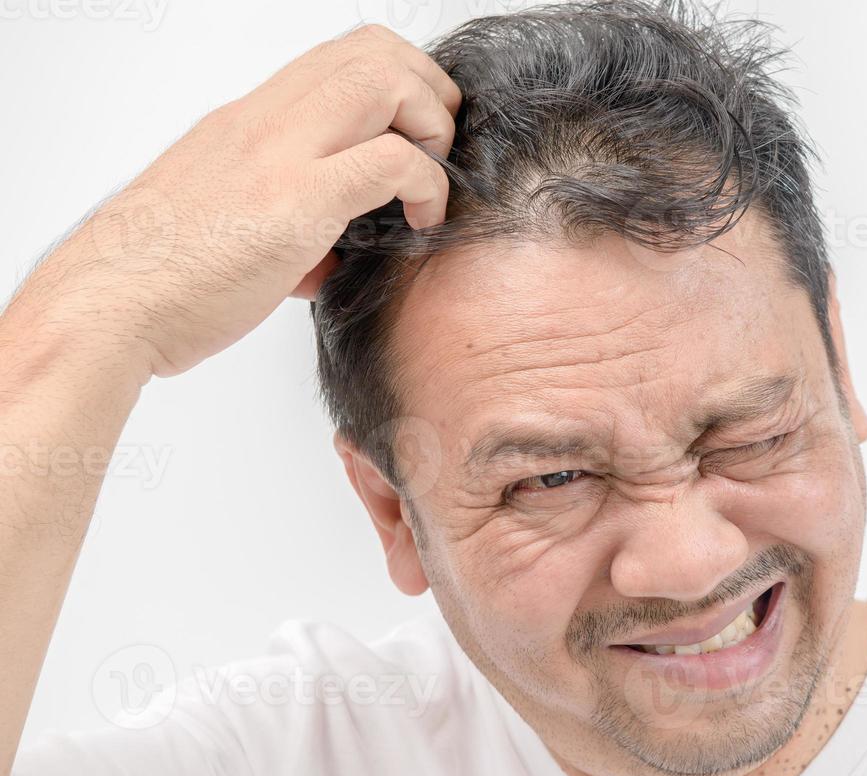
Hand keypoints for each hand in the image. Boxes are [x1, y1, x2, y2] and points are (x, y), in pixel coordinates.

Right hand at [17, 23, 458, 379]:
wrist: (105, 309)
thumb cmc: (159, 280)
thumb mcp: (231, 228)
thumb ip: (289, 224)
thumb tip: (331, 255)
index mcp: (248, 124)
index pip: (339, 59)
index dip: (398, 84)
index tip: (416, 138)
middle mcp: (263, 123)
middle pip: (371, 51)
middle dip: (428, 92)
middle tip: (438, 152)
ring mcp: (278, 155)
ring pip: (383, 82)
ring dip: (430, 126)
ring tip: (431, 183)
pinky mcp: (295, 202)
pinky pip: (392, 162)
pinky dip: (428, 187)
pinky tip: (421, 224)